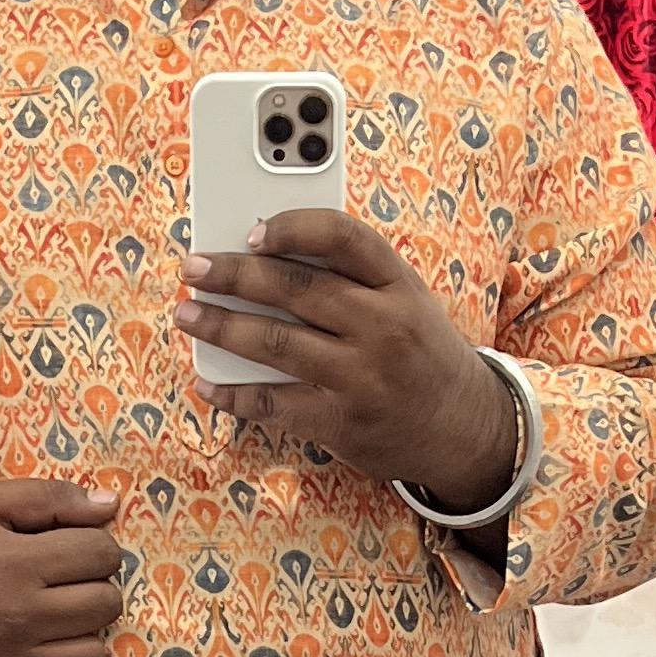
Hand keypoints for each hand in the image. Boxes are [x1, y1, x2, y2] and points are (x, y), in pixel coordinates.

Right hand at [0, 479, 124, 656]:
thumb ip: (46, 497)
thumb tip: (111, 505)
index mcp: (15, 563)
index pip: (103, 554)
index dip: (96, 549)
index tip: (72, 555)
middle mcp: (19, 617)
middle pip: (106, 605)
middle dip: (93, 590)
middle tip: (63, 590)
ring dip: (80, 638)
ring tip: (51, 627)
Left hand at [177, 207, 520, 512]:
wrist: (468, 428)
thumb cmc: (420, 353)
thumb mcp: (407, 301)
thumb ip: (352, 277)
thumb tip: (264, 256)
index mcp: (401, 285)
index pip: (343, 237)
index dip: (292, 228)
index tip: (252, 231)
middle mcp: (385, 327)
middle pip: (297, 289)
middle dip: (233, 276)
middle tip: (193, 269)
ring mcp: (364, 378)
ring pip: (276, 344)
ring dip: (221, 327)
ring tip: (187, 315)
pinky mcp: (345, 423)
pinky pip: (275, 404)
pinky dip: (234, 395)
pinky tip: (207, 384)